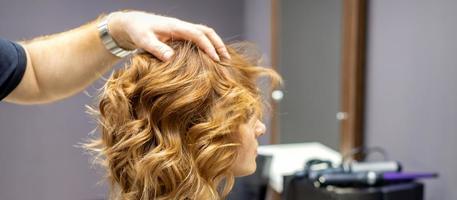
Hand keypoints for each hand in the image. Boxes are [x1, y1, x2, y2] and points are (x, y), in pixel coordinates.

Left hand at [108, 11, 229, 60]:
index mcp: (176, 27)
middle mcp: (182, 26)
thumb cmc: (137, 31)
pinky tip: (211, 58)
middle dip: (219, 45)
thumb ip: (156, 49)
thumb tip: (171, 58)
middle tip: (227, 60)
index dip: (208, 47)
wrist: (132, 23)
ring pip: (205, 34)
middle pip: (207, 31)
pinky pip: (199, 38)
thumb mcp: (144, 41)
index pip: (198, 35)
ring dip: (216, 45)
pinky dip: (209, 46)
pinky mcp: (181, 35)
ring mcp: (183, 30)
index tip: (216, 60)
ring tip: (224, 60)